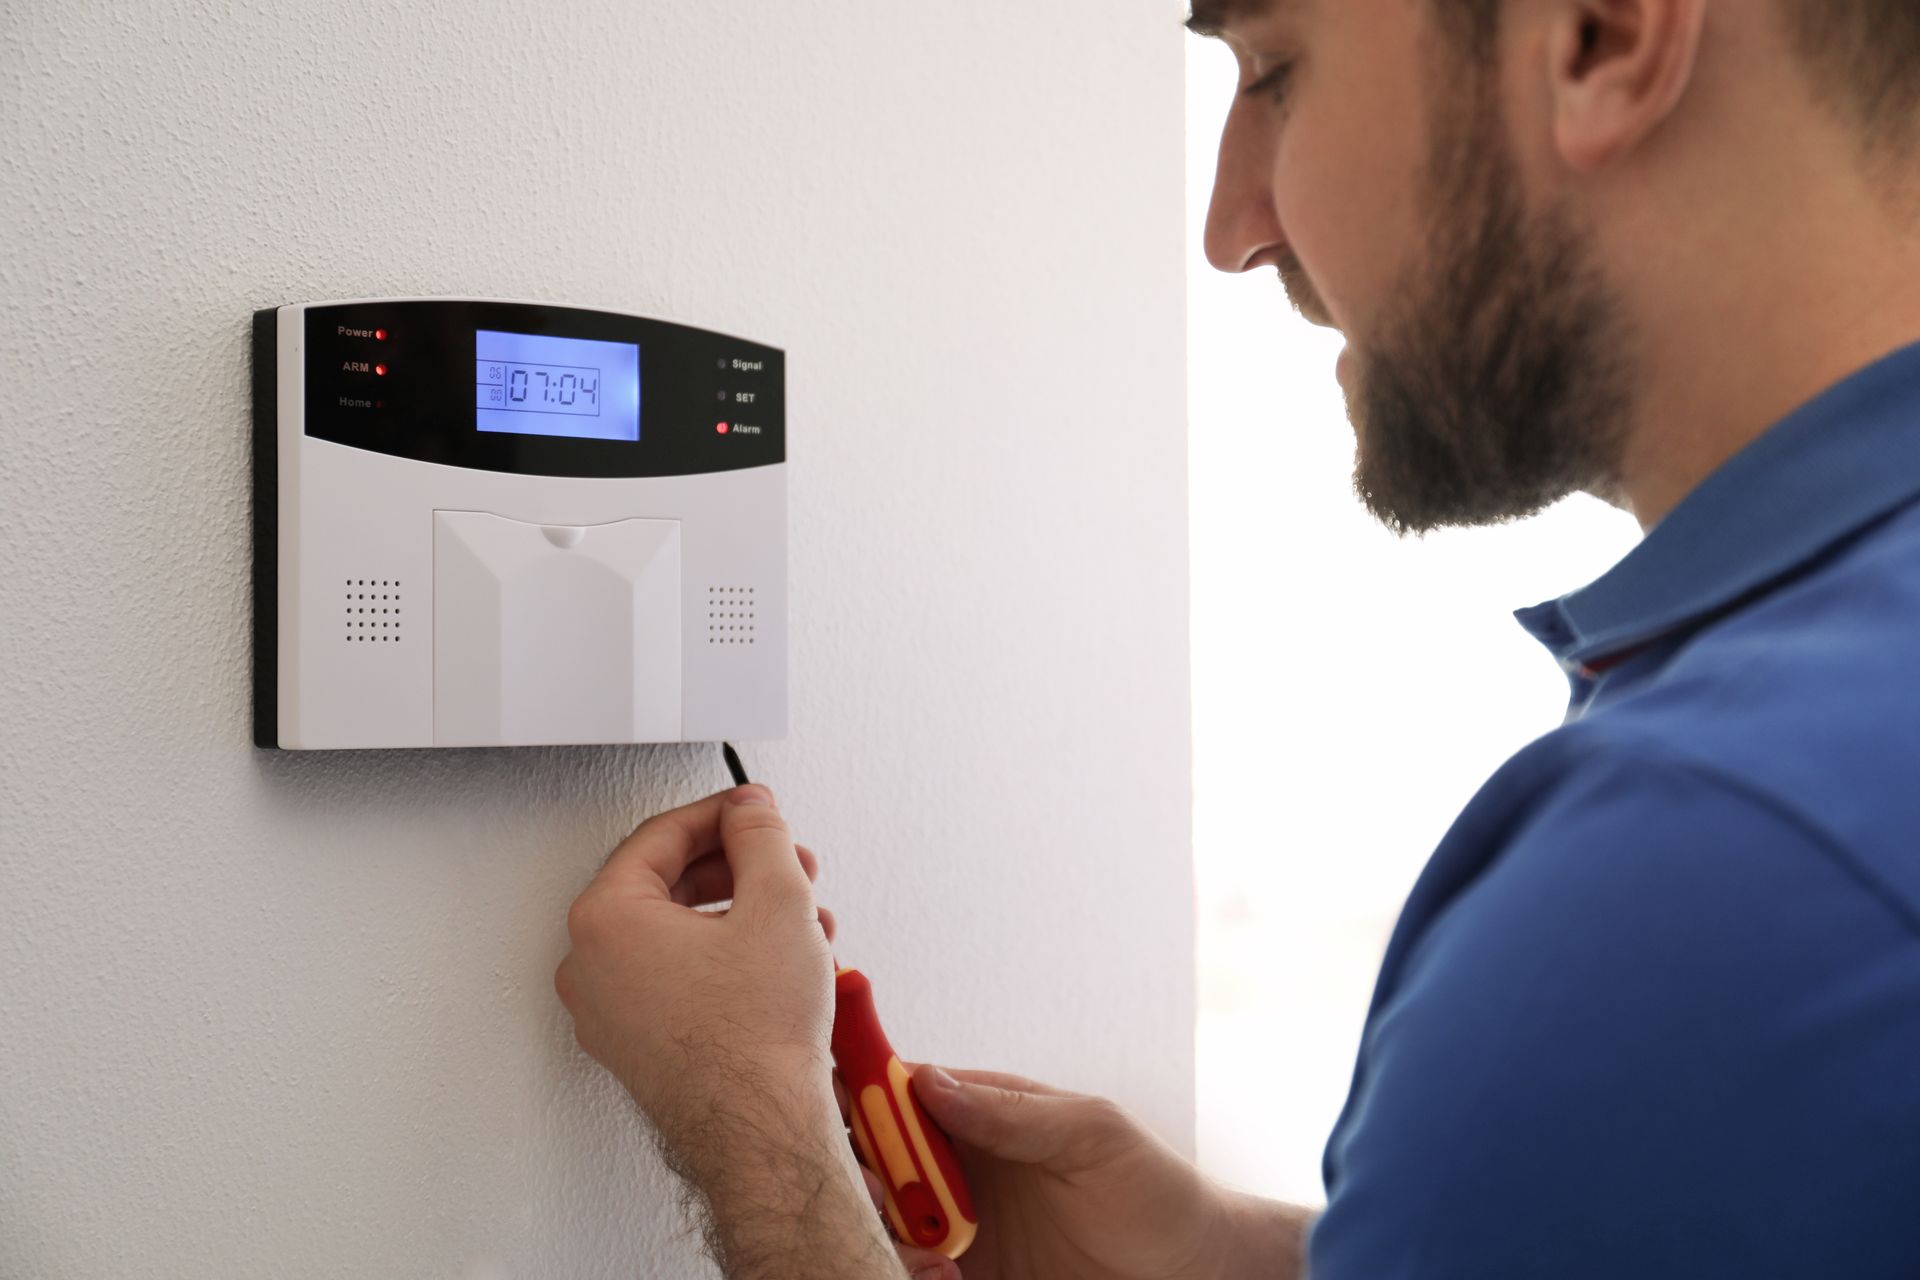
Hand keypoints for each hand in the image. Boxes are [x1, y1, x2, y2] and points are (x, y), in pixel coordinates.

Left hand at [554, 785, 841, 1184]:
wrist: (759, 1129)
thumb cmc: (754, 1038)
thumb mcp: (776, 901)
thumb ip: (760, 836)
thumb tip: (750, 813)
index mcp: (605, 920)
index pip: (662, 837)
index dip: (723, 815)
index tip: (757, 812)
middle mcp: (591, 966)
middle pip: (667, 884)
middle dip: (739, 869)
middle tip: (786, 863)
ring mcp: (609, 1012)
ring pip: (678, 934)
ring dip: (743, 914)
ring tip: (801, 919)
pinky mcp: (637, 1044)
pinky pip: (677, 978)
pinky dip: (726, 957)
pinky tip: (778, 961)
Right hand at [848, 1065, 1239, 1279]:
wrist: (1191, 1274)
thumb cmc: (1154, 1189)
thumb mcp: (1092, 1133)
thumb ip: (1011, 1111)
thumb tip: (928, 1082)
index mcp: (981, 1110)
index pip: (896, 1087)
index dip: (857, 1091)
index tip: (842, 1113)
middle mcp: (958, 1162)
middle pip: (870, 1156)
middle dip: (860, 1172)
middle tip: (888, 1196)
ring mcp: (957, 1222)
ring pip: (880, 1218)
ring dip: (883, 1232)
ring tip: (934, 1256)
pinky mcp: (962, 1274)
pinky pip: (908, 1270)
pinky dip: (906, 1273)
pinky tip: (943, 1279)